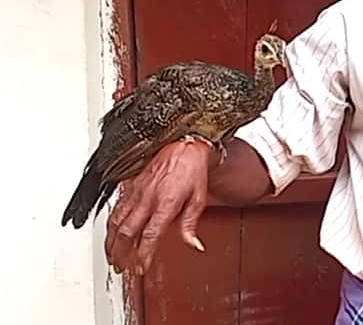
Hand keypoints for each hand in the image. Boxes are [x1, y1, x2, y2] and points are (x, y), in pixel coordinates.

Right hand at [105, 139, 213, 274]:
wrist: (184, 147)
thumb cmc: (192, 171)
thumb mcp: (199, 199)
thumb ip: (191, 224)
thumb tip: (194, 245)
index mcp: (166, 203)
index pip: (150, 235)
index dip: (143, 255)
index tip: (140, 268)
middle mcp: (147, 198)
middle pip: (126, 232)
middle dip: (121, 254)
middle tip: (121, 267)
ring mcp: (136, 191)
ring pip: (115, 221)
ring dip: (111, 242)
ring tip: (112, 257)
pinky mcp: (130, 185)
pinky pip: (115, 208)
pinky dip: (110, 225)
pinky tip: (110, 234)